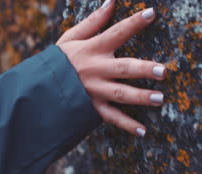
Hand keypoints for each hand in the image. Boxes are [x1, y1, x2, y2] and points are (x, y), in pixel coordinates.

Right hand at [57, 0, 165, 136]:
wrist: (37, 88)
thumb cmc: (58, 61)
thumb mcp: (70, 38)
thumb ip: (93, 22)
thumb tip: (111, 2)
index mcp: (91, 49)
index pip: (116, 33)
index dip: (133, 23)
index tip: (151, 14)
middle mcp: (96, 70)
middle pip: (123, 68)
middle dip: (144, 69)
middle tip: (163, 71)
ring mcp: (95, 91)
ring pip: (121, 94)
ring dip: (141, 97)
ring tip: (160, 99)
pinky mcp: (92, 108)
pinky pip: (112, 117)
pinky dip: (127, 125)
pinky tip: (143, 131)